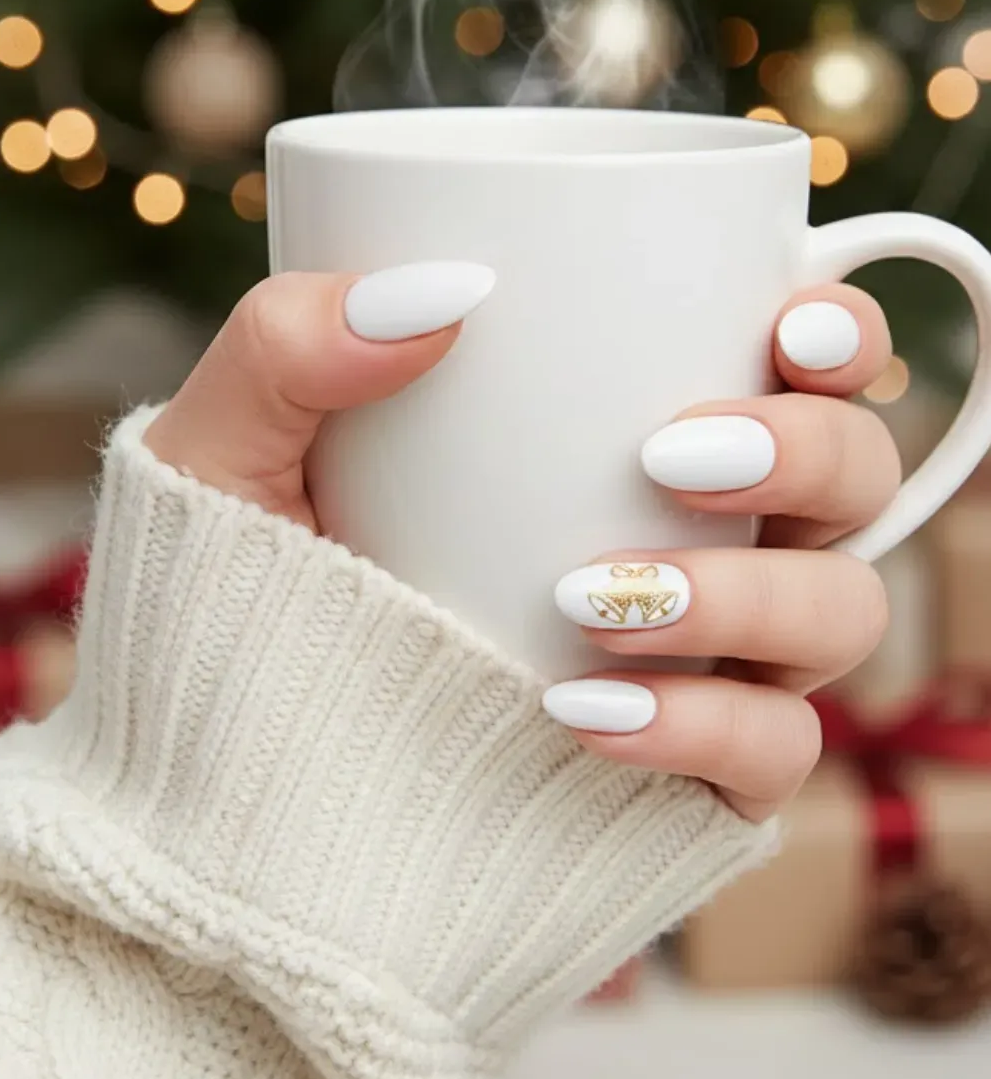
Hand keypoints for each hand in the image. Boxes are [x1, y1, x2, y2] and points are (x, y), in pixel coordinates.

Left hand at [146, 271, 895, 827]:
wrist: (225, 789)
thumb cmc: (239, 595)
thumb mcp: (225, 456)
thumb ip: (290, 343)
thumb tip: (434, 289)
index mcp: (622, 427)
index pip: (794, 362)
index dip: (838, 332)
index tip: (785, 323)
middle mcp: (698, 535)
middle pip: (852, 475)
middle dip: (808, 452)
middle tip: (670, 456)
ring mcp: (709, 659)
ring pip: (841, 612)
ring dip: (749, 595)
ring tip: (590, 596)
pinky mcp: (699, 775)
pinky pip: (777, 752)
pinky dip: (702, 724)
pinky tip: (583, 707)